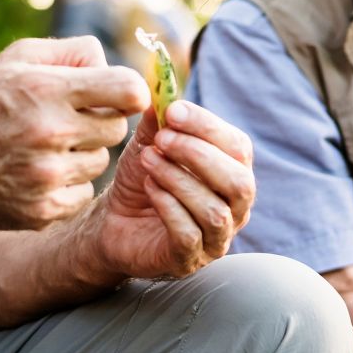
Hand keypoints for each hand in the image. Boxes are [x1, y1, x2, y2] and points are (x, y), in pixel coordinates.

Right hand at [0, 36, 149, 229]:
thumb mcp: (16, 58)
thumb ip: (71, 52)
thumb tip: (111, 62)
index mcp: (47, 91)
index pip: (129, 91)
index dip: (131, 92)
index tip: (119, 94)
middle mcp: (49, 134)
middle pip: (117, 128)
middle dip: (101, 120)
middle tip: (70, 119)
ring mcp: (46, 177)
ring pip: (101, 162)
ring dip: (85, 152)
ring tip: (48, 146)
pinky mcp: (42, 211)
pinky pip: (83, 193)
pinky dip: (70, 184)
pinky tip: (40, 172)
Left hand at [85, 100, 254, 279]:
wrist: (113, 221)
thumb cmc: (143, 179)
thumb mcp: (150, 144)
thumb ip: (160, 120)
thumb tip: (163, 92)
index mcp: (234, 172)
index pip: (239, 147)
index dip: (208, 127)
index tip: (174, 111)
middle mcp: (235, 208)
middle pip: (239, 183)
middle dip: (199, 155)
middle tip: (162, 139)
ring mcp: (216, 238)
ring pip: (215, 211)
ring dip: (179, 179)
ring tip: (148, 161)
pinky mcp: (189, 260)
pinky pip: (189, 235)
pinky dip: (168, 206)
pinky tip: (150, 188)